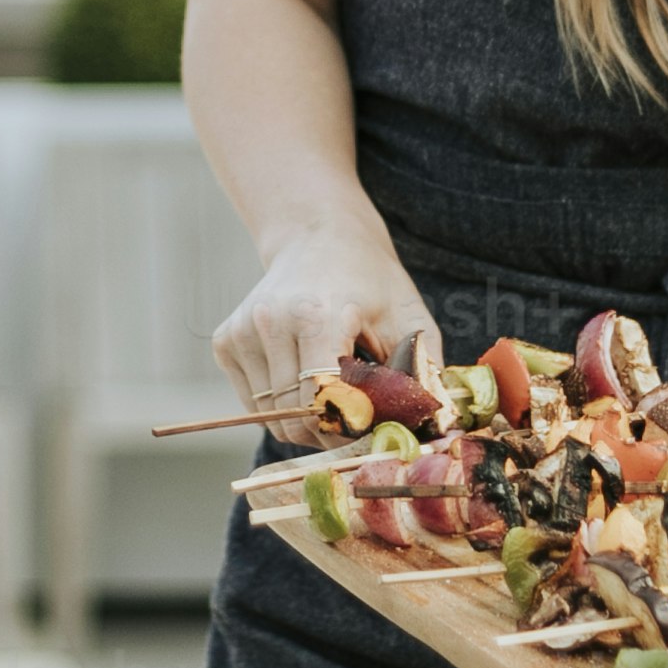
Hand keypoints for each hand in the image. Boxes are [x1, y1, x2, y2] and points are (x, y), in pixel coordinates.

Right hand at [214, 227, 440, 439]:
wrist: (316, 236)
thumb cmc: (369, 279)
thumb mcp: (407, 316)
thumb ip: (425, 370)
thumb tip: (441, 426)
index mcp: (315, 316)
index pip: (324, 402)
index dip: (351, 426)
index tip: (374, 428)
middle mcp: (269, 323)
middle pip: (294, 416)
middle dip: (328, 431)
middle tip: (356, 420)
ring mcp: (242, 332)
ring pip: (270, 416)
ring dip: (304, 421)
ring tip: (332, 393)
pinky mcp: (226, 342)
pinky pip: (253, 403)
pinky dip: (279, 406)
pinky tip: (302, 378)